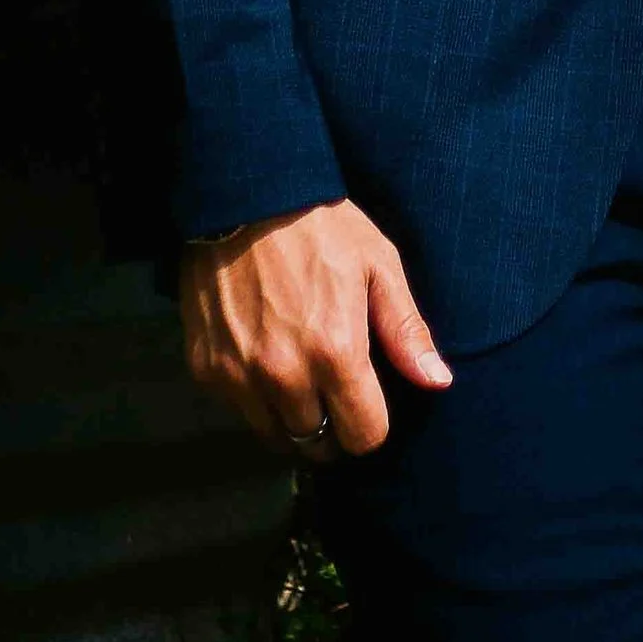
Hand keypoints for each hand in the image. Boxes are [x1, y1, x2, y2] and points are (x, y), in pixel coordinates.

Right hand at [180, 197, 452, 455]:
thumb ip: (406, 331)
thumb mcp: (378, 265)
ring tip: (301, 379)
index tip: (368, 401)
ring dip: (292, 420)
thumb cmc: (321, 227)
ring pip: (275, 436)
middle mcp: (284, 376)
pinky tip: (264, 358)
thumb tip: (437, 383)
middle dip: (333, 428)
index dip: (372, 423)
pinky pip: (239, 409)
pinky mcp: (205, 368)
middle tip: (334, 393)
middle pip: (318, 446)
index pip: (363, 437)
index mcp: (335, 353)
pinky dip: (254, 397)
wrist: (244, 195)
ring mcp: (239, 376)